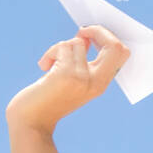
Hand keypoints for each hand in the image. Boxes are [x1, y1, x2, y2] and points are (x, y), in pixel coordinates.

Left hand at [5, 24, 130, 134]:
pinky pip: (62, 46)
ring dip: (60, 47)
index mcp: (100, 84)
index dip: (109, 38)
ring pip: (78, 42)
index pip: (122, 54)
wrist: (30, 122)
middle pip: (115, 45)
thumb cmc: (48, 100)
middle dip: (98, 30)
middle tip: (82, 32)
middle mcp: (96, 82)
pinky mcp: (66, 74)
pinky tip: (43, 66)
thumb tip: (84, 35)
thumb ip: (83, 63)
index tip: (90, 37)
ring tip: (50, 63)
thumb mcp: (72, 82)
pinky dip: (50, 53)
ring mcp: (82, 78)